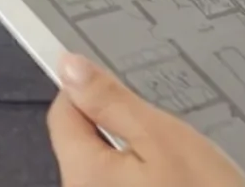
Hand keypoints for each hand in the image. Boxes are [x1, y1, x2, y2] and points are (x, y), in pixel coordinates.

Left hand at [50, 54, 244, 186]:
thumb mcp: (163, 138)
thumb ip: (112, 102)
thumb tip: (71, 68)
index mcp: (82, 174)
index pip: (63, 113)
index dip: (88, 90)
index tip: (116, 83)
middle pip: (86, 143)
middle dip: (121, 128)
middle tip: (165, 133)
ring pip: (110, 167)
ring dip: (138, 156)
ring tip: (181, 164)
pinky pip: (126, 186)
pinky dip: (148, 178)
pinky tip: (181, 183)